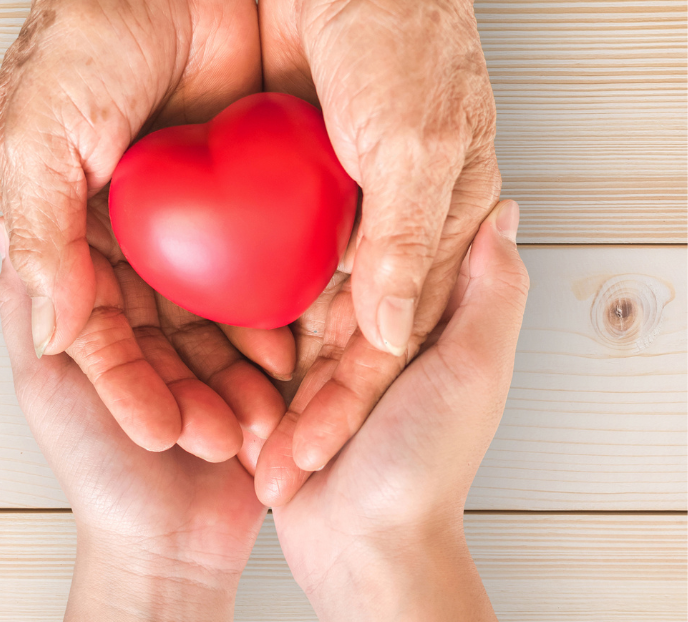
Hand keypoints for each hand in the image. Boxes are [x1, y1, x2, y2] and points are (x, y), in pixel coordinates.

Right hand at [0, 0, 292, 458]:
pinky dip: (270, 309)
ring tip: (270, 413)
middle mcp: (123, 231)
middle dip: (191, 392)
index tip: (165, 435)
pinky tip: (295, 349)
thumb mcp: (36, 135)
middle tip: (231, 440)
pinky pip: (253, 264)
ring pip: (207, 314)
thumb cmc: (80, 33)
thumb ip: (40, 233)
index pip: (96, 333)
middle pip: (156, 338)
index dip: (129, 389)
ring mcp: (180, 215)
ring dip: (233, 366)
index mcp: (65, 229)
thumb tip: (52, 327)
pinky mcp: (233, 190)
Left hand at [0, 224, 267, 621]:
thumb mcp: (44, 380)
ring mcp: (205, 348)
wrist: (167, 548)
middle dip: (208, 305)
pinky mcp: (247, 373)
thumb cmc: (95, 468)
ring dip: (238, 354)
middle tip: (222, 315)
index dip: (153, 245)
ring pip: (230, 321)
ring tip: (238, 399)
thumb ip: (26, 305)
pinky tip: (273, 384)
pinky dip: (266, 369)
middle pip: (190, 284)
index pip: (131, 257)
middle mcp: (158, 324)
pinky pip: (263, 352)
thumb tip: (9, 225)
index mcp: (109, 318)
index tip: (175, 223)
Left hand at [256, 0, 500, 496]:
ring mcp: (331, 206)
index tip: (296, 461)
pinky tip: (204, 331)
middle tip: (245, 454)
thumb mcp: (421, 144)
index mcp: (432, 231)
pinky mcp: (288, 178)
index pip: (384, 347)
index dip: (341, 410)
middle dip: (291, 401)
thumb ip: (410, 244)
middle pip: (334, 340)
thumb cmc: (413, 37)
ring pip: (291, 305)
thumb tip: (390, 331)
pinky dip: (238, 292)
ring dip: (258, 358)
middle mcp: (381, 229)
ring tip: (216, 410)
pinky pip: (261, 250)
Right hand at [271, 201, 527, 620]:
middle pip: (337, 278)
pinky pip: (263, 352)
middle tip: (279, 225)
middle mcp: (382, 342)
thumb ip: (492, 291)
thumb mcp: (472, 369)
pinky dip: (250, 349)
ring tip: (249, 280)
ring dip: (277, 315)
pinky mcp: (293, 392)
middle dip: (309, 262)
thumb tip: (503, 213)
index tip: (348, 178)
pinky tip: (224, 319)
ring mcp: (335, 367)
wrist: (362, 547)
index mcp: (430, 327)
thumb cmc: (424, 467)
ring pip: (293, 313)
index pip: (400, 251)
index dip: (375, 219)